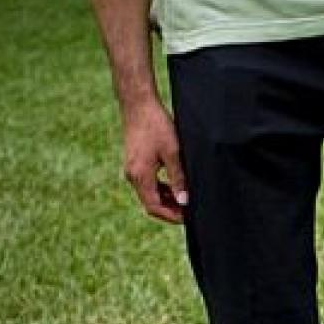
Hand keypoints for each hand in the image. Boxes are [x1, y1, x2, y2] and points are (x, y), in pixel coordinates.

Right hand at [121, 99, 186, 223]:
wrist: (139, 105)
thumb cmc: (157, 126)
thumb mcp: (173, 153)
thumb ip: (178, 178)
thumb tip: (184, 201)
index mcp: (140, 176)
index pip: (154, 207)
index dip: (172, 216)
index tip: (189, 218)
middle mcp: (133, 176)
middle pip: (151, 203)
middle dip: (171, 210)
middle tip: (191, 212)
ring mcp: (133, 170)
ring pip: (150, 194)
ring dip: (167, 200)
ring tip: (187, 201)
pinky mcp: (136, 163)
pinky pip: (149, 184)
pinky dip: (162, 189)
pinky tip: (177, 187)